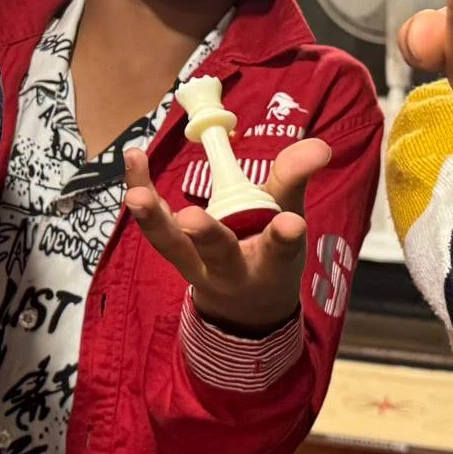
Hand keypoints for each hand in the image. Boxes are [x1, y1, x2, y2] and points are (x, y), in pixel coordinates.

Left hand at [121, 137, 333, 330]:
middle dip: (206, 236)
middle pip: (218, 254)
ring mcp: (195, 265)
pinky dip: (141, 190)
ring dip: (153, 220)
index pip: (279, 251)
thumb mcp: (290, 223)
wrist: (243, 308)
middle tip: (190, 220)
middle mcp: (231, 271)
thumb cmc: (269, 258)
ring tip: (137, 195)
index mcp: (270, 264)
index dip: (283, 237)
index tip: (292, 224)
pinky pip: (154, 224)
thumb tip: (319, 145)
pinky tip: (134, 158)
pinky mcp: (173, 251)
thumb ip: (295, 183)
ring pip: (172, 246)